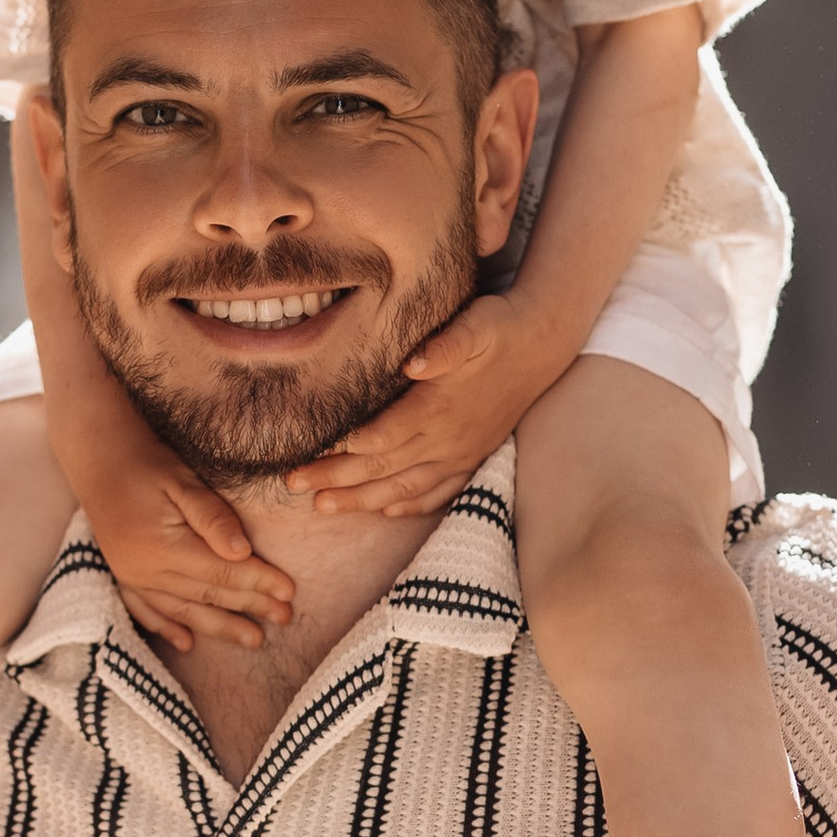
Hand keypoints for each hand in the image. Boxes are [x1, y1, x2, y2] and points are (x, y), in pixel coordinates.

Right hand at [76, 434, 295, 656]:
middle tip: (286, 619)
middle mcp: (145, 570)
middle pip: (207, 596)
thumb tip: (243, 553)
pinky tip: (187, 643)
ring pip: (182, 611)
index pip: (221, 573)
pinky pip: (146, 611)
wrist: (97, 458)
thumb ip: (213, 517)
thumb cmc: (146, 463)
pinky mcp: (123, 576)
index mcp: (163, 547)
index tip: (289, 593)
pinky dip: (167, 628)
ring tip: (254, 640)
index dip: (258, 583)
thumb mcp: (183, 480)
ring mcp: (131, 577)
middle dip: (249, 608)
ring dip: (219, 628)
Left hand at [286, 295, 552, 518]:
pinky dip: (409, 505)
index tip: (305, 458)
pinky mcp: (473, 456)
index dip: (342, 452)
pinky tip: (386, 511)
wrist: (543, 342)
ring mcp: (461, 453)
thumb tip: (414, 361)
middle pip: (382, 468)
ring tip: (322, 507)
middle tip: (293, 485)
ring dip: (362, 500)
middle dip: (334, 479)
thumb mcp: (475, 325)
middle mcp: (448, 439)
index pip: (381, 439)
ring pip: (405, 488)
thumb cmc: (500, 328)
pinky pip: (439, 492)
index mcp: (438, 408)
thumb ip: (446, 345)